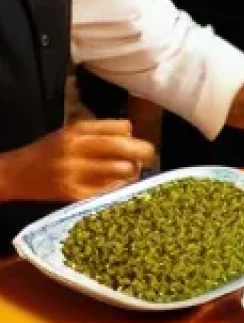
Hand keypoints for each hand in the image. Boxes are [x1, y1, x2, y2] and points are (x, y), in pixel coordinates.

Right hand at [0, 120, 154, 204]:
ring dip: (132, 171)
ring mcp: (75, 173)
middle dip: (144, 151)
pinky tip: (115, 185)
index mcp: (78, 130)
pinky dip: (118, 186)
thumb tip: (134, 138)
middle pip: (124, 147)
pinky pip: (109, 189)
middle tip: (147, 156)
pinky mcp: (74, 194)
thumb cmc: (49, 151)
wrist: (15, 175)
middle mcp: (77, 149)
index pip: (122, 127)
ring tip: (130, 171)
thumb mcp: (71, 132)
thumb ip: (100, 133)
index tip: (135, 141)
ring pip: (122, 169)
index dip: (133, 135)